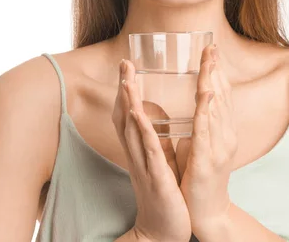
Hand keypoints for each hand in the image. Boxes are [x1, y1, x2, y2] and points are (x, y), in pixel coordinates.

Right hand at [112, 58, 191, 241]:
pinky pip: (148, 152)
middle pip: (126, 116)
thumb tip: (157, 119)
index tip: (128, 67)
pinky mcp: (155, 177)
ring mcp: (144, 165)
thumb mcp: (158, 161)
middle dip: (125, 88)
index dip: (127, 90)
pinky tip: (139, 115)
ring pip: (133, 130)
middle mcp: (137, 154)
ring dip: (129, 104)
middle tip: (124, 63)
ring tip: (127, 81)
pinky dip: (143, 131)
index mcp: (140, 148)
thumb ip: (155, 140)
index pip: (129, 114)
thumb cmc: (163, 193)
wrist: (163, 230)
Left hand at [175, 43, 237, 235]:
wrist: (207, 212)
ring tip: (207, 60)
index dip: (217, 71)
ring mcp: (218, 147)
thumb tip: (197, 101)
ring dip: (210, 82)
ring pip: (215, 108)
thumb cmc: (201, 176)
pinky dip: (206, 110)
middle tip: (210, 46)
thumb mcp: (203, 143)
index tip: (211, 49)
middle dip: (215, 69)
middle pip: (221, 95)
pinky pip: (205, 131)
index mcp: (223, 130)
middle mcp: (225, 135)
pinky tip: (206, 94)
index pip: (222, 94)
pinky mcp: (206, 160)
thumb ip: (202, 122)